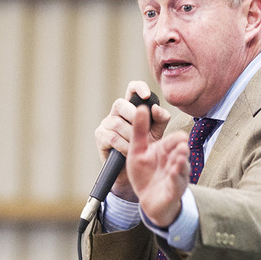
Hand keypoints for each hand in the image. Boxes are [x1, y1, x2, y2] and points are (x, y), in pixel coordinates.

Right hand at [93, 82, 169, 200]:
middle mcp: (116, 112)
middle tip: (142, 132)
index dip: (138, 88)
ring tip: (136, 146)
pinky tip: (127, 152)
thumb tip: (155, 108)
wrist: (135, 171)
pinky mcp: (100, 135)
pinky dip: (122, 145)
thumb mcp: (157, 133)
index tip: (147, 96)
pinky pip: (112, 137)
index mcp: (131, 107)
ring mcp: (106, 123)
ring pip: (117, 123)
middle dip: (133, 117)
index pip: (132, 89)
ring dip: (129, 136)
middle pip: (121, 104)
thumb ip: (160, 119)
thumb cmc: (145, 148)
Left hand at [127, 104, 188, 226]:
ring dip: (182, 162)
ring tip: (180, 156)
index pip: (175, 137)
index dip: (175, 133)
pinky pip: (177, 183)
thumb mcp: (138, 151)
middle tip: (181, 141)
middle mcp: (175, 161)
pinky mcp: (174, 190)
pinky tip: (173, 172)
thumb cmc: (146, 174)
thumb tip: (140, 106)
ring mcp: (177, 176)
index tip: (173, 127)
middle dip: (181, 147)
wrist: (149, 201)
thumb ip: (139, 131)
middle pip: (181, 151)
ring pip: (182, 167)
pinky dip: (176, 177)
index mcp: (166, 150)